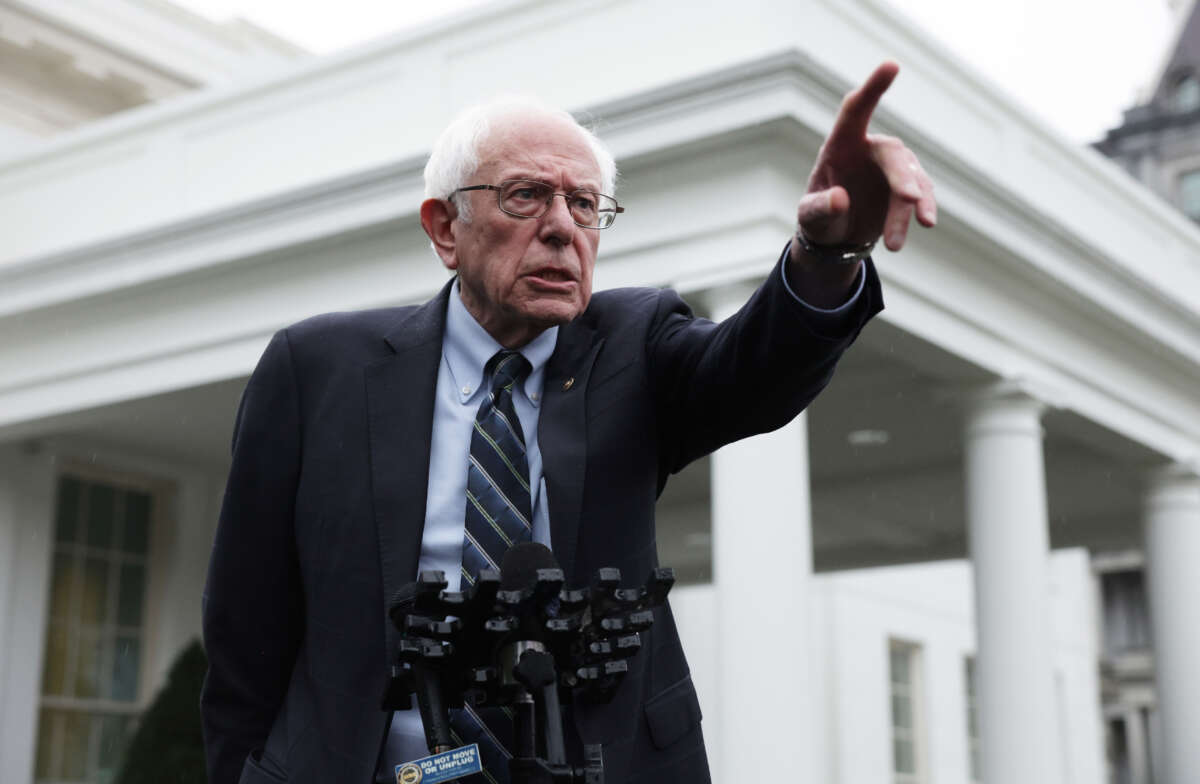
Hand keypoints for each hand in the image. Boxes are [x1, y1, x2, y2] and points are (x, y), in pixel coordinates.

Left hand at [793, 61, 936, 260]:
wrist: (836, 238)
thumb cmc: (818, 218)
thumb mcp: (810, 218)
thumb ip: (820, 208)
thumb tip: (840, 199)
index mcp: (840, 145)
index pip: (855, 110)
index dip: (873, 89)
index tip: (892, 65)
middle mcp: (869, 150)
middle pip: (893, 154)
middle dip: (902, 177)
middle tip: (909, 199)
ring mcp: (892, 168)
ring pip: (909, 181)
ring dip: (908, 209)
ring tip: (894, 243)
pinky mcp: (908, 187)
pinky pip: (922, 194)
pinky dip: (924, 208)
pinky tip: (927, 223)